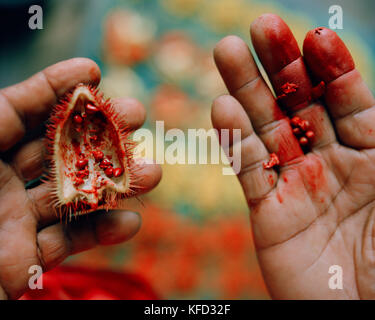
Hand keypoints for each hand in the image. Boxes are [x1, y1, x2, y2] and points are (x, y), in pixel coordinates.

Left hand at [0, 58, 160, 298]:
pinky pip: (69, 241)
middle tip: (137, 117)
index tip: (93, 73)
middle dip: (102, 130)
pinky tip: (131, 222)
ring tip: (152, 173)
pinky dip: (103, 232)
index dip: (56, 87)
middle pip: (58, 149)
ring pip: (74, 195)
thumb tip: (32, 90)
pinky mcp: (26, 258)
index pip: (20, 110)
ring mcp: (15, 219)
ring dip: (116, 184)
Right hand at [212, 14, 374, 298]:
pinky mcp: (268, 211)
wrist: (361, 316)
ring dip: (245, 90)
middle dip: (279, 65)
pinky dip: (234, 141)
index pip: (347, 98)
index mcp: (371, 153)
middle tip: (259, 28)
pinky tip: (221, 109)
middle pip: (299, 104)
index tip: (314, 38)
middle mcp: (329, 161)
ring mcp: (295, 183)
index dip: (330, 68)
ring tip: (226, 51)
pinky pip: (248, 170)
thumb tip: (371, 94)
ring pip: (266, 129)